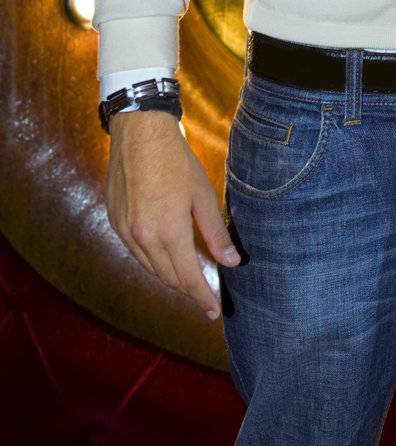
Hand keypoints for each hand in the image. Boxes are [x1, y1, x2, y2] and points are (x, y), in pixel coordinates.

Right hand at [106, 110, 241, 320]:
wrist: (139, 134)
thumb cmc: (176, 161)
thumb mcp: (202, 195)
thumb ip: (215, 233)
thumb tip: (231, 262)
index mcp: (167, 233)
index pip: (187, 278)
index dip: (201, 297)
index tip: (213, 311)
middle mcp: (142, 238)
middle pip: (167, 278)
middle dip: (188, 290)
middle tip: (205, 296)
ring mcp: (125, 232)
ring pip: (150, 268)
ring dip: (169, 276)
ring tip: (189, 278)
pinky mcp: (116, 222)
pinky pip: (136, 253)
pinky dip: (152, 260)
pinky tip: (165, 255)